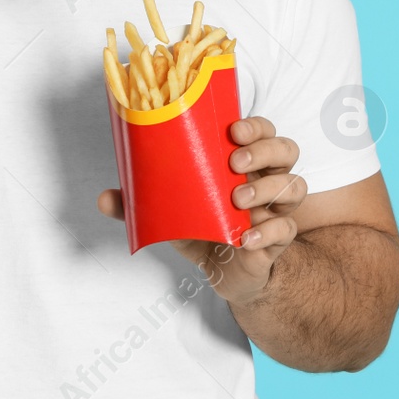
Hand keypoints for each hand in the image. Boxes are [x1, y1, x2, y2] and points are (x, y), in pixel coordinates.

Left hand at [97, 116, 304, 305]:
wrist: (226, 273)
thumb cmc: (204, 230)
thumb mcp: (171, 214)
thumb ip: (140, 204)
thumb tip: (104, 197)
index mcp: (243, 162)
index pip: (262, 130)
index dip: (255, 125)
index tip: (233, 130)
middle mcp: (266, 179)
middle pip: (286, 149)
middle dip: (263, 150)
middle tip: (233, 164)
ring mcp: (276, 209)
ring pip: (295, 185)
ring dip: (267, 189)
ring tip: (237, 202)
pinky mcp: (278, 239)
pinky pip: (287, 229)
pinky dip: (268, 232)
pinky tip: (245, 239)